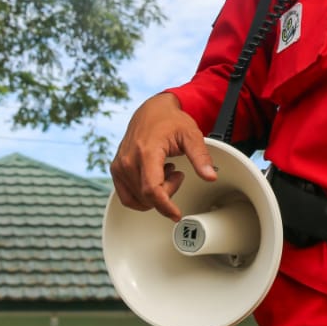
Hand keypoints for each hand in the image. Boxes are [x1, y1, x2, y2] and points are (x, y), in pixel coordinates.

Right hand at [109, 93, 216, 220]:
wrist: (152, 110)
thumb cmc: (171, 120)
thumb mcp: (191, 135)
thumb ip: (201, 157)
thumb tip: (211, 177)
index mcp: (146, 151)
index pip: (152, 189)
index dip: (165, 206)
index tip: (176, 214)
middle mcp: (129, 160)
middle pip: (148, 196)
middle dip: (167, 193)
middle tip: (176, 174)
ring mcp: (119, 165)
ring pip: (138, 199)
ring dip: (155, 194)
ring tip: (165, 173)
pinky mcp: (116, 169)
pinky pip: (127, 196)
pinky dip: (142, 196)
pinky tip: (154, 178)